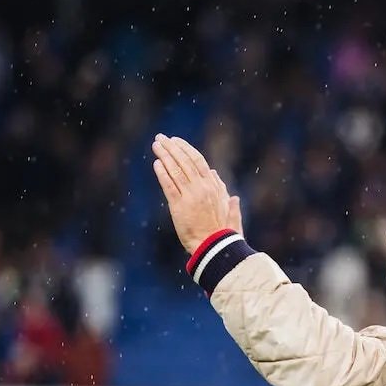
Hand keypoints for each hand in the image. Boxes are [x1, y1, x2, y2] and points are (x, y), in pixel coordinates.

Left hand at [151, 134, 242, 253]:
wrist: (215, 248)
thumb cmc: (224, 232)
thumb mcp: (229, 208)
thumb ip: (223, 191)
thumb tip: (216, 175)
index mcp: (214, 187)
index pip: (198, 161)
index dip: (186, 149)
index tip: (176, 141)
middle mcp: (202, 188)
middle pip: (184, 161)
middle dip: (171, 147)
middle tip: (161, 138)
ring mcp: (190, 196)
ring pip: (175, 170)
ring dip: (164, 155)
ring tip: (156, 145)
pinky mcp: (178, 207)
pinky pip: (169, 186)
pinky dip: (162, 173)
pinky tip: (156, 163)